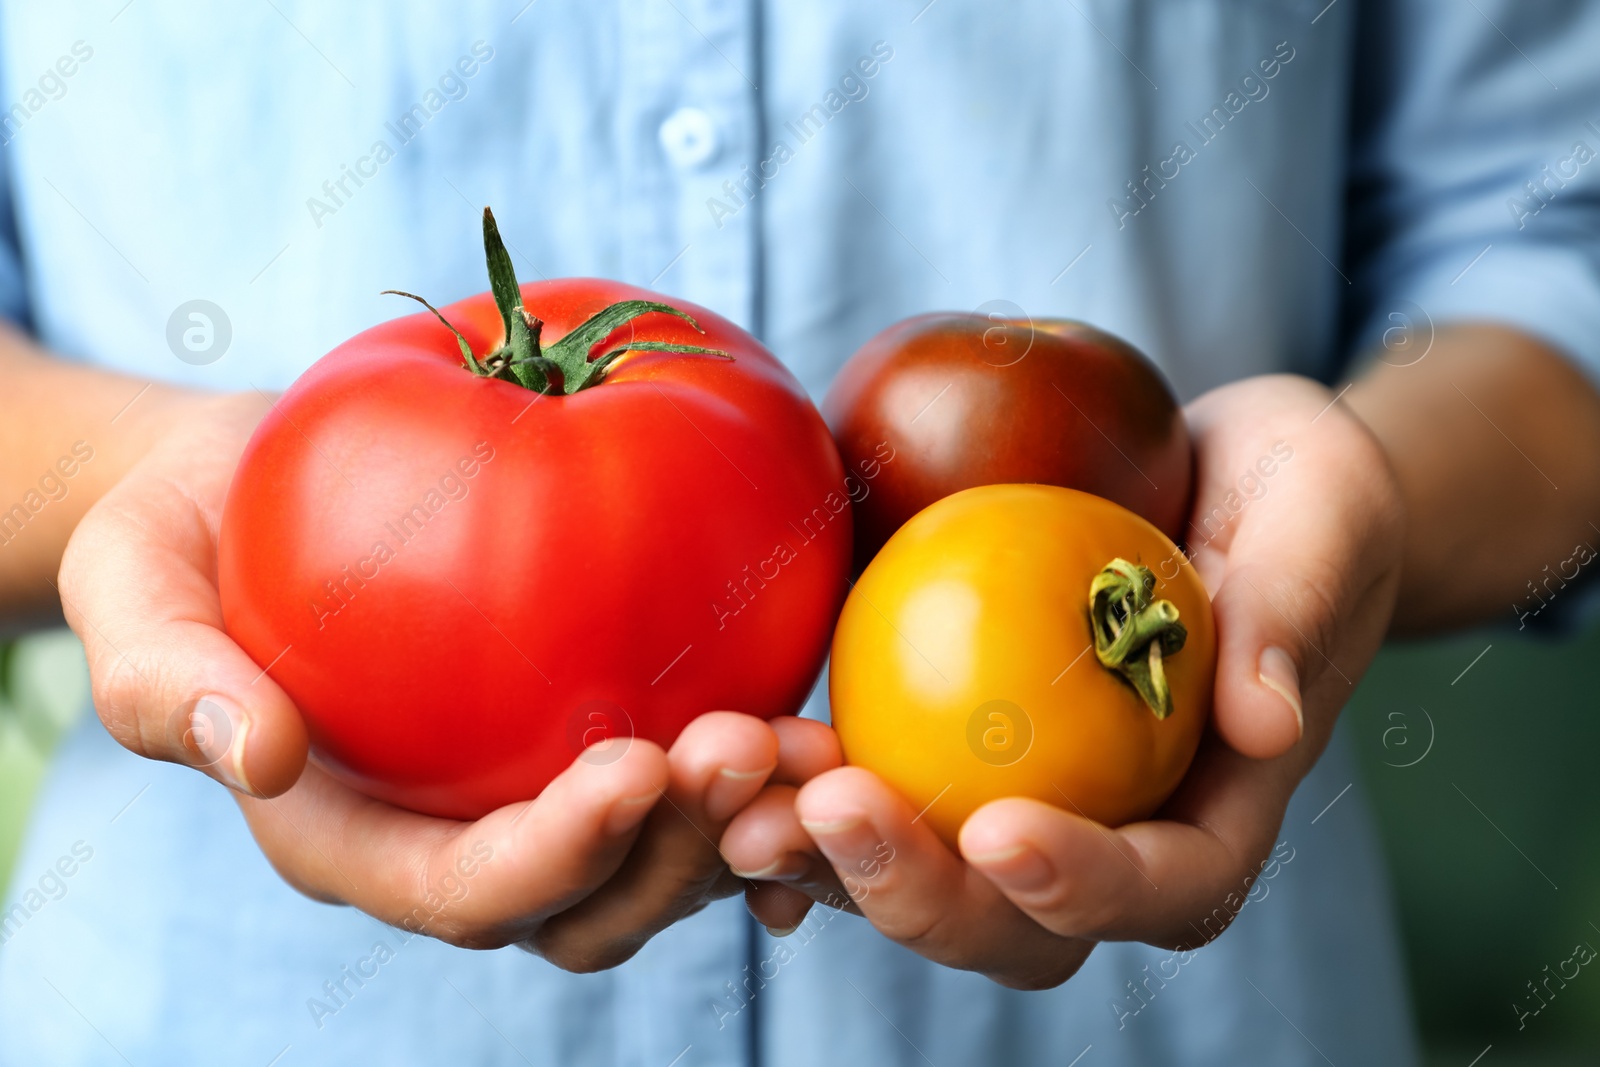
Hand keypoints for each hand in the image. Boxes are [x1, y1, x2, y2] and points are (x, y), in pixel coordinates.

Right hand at [56, 391, 807, 967]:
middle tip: (747, 744)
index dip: (556, 856)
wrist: (250, 494)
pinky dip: (759, 774)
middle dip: (678, 851)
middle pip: (591, 903)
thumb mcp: (131, 589)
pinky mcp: (592, 731)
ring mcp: (534, 793)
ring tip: (810, 736)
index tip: (634, 765)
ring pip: (664, 859)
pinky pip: (692, 781)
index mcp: (357, 839)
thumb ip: (165, 680)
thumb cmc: (180, 542)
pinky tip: (816, 719)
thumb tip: (251, 754)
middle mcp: (461, 838)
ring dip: (746, 819)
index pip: (466, 891)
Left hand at [721, 374, 1404, 987]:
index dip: (1083, 887)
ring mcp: (1019, 795)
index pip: (1164, 887)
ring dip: (820, 848)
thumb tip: (1265, 722)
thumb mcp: (1326, 512)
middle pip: (1013, 922)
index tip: (1002, 829)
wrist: (1222, 469)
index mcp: (1218, 811)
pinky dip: (794, 780)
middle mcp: (1111, 832)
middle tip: (827, 809)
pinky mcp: (946, 743)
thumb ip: (1295, 609)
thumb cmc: (1298, 492)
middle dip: (915, 892)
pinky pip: (867, 782)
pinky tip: (730, 745)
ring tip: (739, 782)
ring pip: (915, 870)